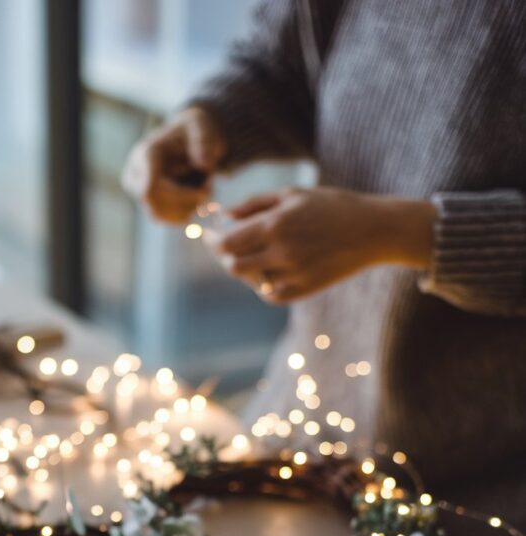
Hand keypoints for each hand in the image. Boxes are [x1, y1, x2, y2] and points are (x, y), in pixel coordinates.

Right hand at [122, 107, 226, 222]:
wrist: (188, 137)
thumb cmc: (194, 130)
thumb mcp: (202, 127)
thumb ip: (204, 142)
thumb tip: (203, 165)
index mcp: (145, 154)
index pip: (151, 190)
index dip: (178, 198)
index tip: (204, 193)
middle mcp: (136, 174)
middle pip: (155, 206)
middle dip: (185, 204)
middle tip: (208, 191)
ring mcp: (139, 191)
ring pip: (160, 216)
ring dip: (187, 209)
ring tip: (205, 189)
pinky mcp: (148, 203)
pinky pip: (166, 219)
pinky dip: (187, 213)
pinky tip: (197, 197)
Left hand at [212, 187, 436, 302]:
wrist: (372, 230)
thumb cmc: (331, 206)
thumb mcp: (293, 196)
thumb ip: (255, 204)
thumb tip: (224, 216)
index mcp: (276, 224)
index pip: (227, 242)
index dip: (212, 241)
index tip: (209, 237)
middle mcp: (282, 251)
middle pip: (234, 265)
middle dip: (224, 256)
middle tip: (225, 248)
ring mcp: (294, 273)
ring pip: (252, 281)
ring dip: (246, 270)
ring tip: (253, 255)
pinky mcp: (305, 289)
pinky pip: (271, 294)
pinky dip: (264, 286)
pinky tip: (268, 272)